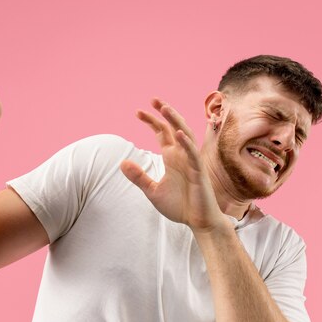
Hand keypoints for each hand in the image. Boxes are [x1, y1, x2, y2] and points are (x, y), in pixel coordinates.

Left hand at [120, 98, 227, 232]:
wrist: (198, 221)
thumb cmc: (179, 206)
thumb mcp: (152, 191)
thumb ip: (139, 177)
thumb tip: (122, 163)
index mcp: (172, 157)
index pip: (162, 133)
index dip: (152, 121)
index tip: (137, 112)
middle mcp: (182, 155)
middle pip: (174, 127)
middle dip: (164, 113)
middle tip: (152, 99)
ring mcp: (192, 161)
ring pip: (185, 135)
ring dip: (176, 121)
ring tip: (165, 109)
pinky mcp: (198, 171)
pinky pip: (193, 154)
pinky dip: (186, 143)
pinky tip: (178, 134)